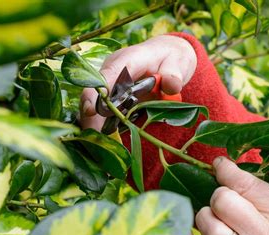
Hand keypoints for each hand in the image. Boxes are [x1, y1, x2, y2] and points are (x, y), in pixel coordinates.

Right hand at [80, 35, 196, 130]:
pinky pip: (105, 113)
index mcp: (128, 60)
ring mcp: (112, 85)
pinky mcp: (115, 97)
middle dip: (90, 116)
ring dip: (94, 124)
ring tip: (95, 144)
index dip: (96, 92)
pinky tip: (104, 141)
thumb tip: (171, 86)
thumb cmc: (172, 58)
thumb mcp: (178, 62)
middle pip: (95, 94)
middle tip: (93, 138)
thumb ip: (173, 74)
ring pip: (97, 106)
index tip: (89, 111)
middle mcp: (114, 72)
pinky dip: (104, 126)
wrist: (168, 56)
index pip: (108, 75)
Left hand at [182, 157, 268, 234]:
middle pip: (223, 203)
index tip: (220, 166)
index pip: (244, 184)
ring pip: (211, 231)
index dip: (226, 170)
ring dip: (204, 218)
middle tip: (226, 200)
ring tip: (211, 216)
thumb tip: (233, 175)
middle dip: (220, 195)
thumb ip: (266, 195)